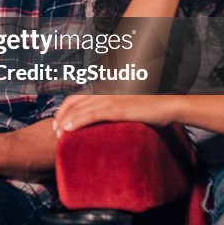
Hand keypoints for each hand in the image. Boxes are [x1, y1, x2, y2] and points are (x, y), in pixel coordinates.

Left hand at [52, 94, 178, 137]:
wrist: (168, 104)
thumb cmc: (150, 107)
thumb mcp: (126, 106)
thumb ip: (112, 110)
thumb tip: (102, 123)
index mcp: (104, 90)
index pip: (76, 97)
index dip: (64, 109)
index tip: (58, 123)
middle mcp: (104, 92)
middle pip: (73, 102)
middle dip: (60, 116)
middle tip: (55, 131)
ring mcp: (110, 99)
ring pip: (80, 109)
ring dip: (66, 121)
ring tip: (58, 134)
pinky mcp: (118, 108)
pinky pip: (92, 115)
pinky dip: (78, 121)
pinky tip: (69, 129)